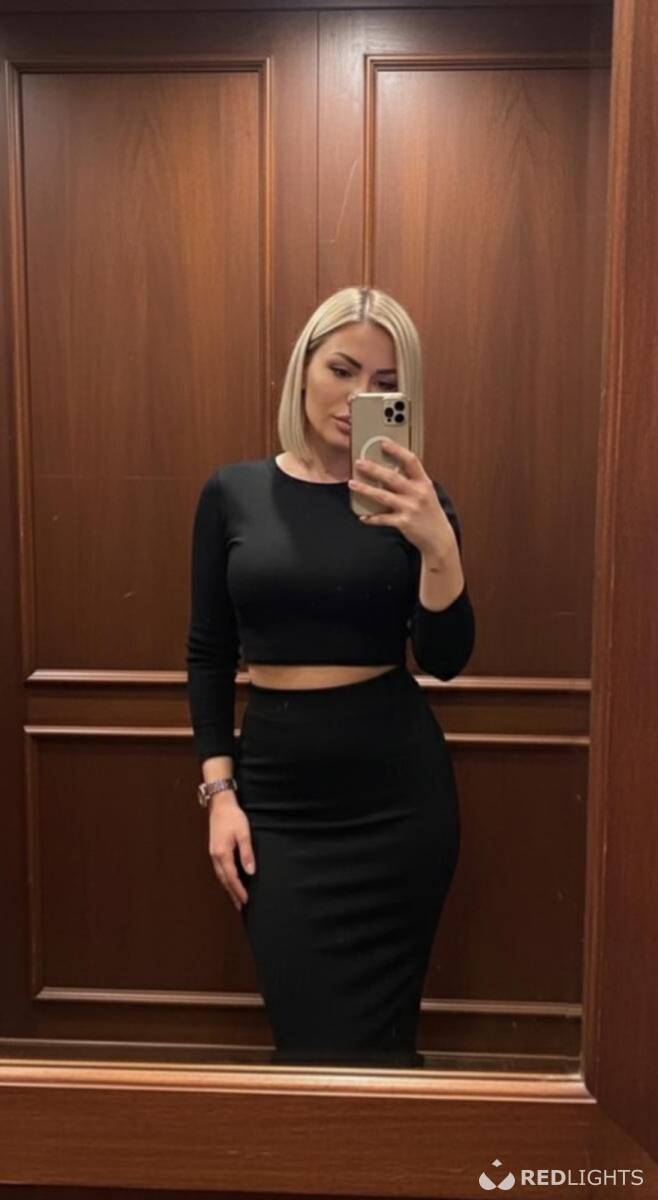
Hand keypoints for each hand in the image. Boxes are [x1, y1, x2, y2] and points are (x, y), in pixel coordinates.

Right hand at [208, 793, 255, 911]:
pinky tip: (229, 881)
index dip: (239, 890)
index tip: (246, 900)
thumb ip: (247, 853)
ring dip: (228, 888)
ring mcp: (213, 853)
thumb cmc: (233, 817)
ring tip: (236, 898)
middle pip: (224, 880)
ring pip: (220, 876)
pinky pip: (219, 869)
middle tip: (240, 906)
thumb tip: (250, 871)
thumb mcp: (243, 834)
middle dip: (232, 894)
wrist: (220, 805)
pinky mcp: (214, 850)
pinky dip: (225, 878)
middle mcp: (215, 856)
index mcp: (222, 853)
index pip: (232, 878)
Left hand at [348, 440, 457, 559]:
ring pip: (383, 496)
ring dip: (365, 489)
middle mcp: (418, 494)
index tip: (383, 443)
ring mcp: (410, 508)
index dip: (397, 450)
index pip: (411, 461)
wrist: (439, 538)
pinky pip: (382, 519)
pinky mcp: (404, 523)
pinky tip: (362, 516)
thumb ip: (412, 481)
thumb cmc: (430, 513)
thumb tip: (389, 470)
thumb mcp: (427, 493)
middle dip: (373, 469)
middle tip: (359, 462)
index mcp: (424, 483)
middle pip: (392, 477)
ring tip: (352, 484)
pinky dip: (371, 518)